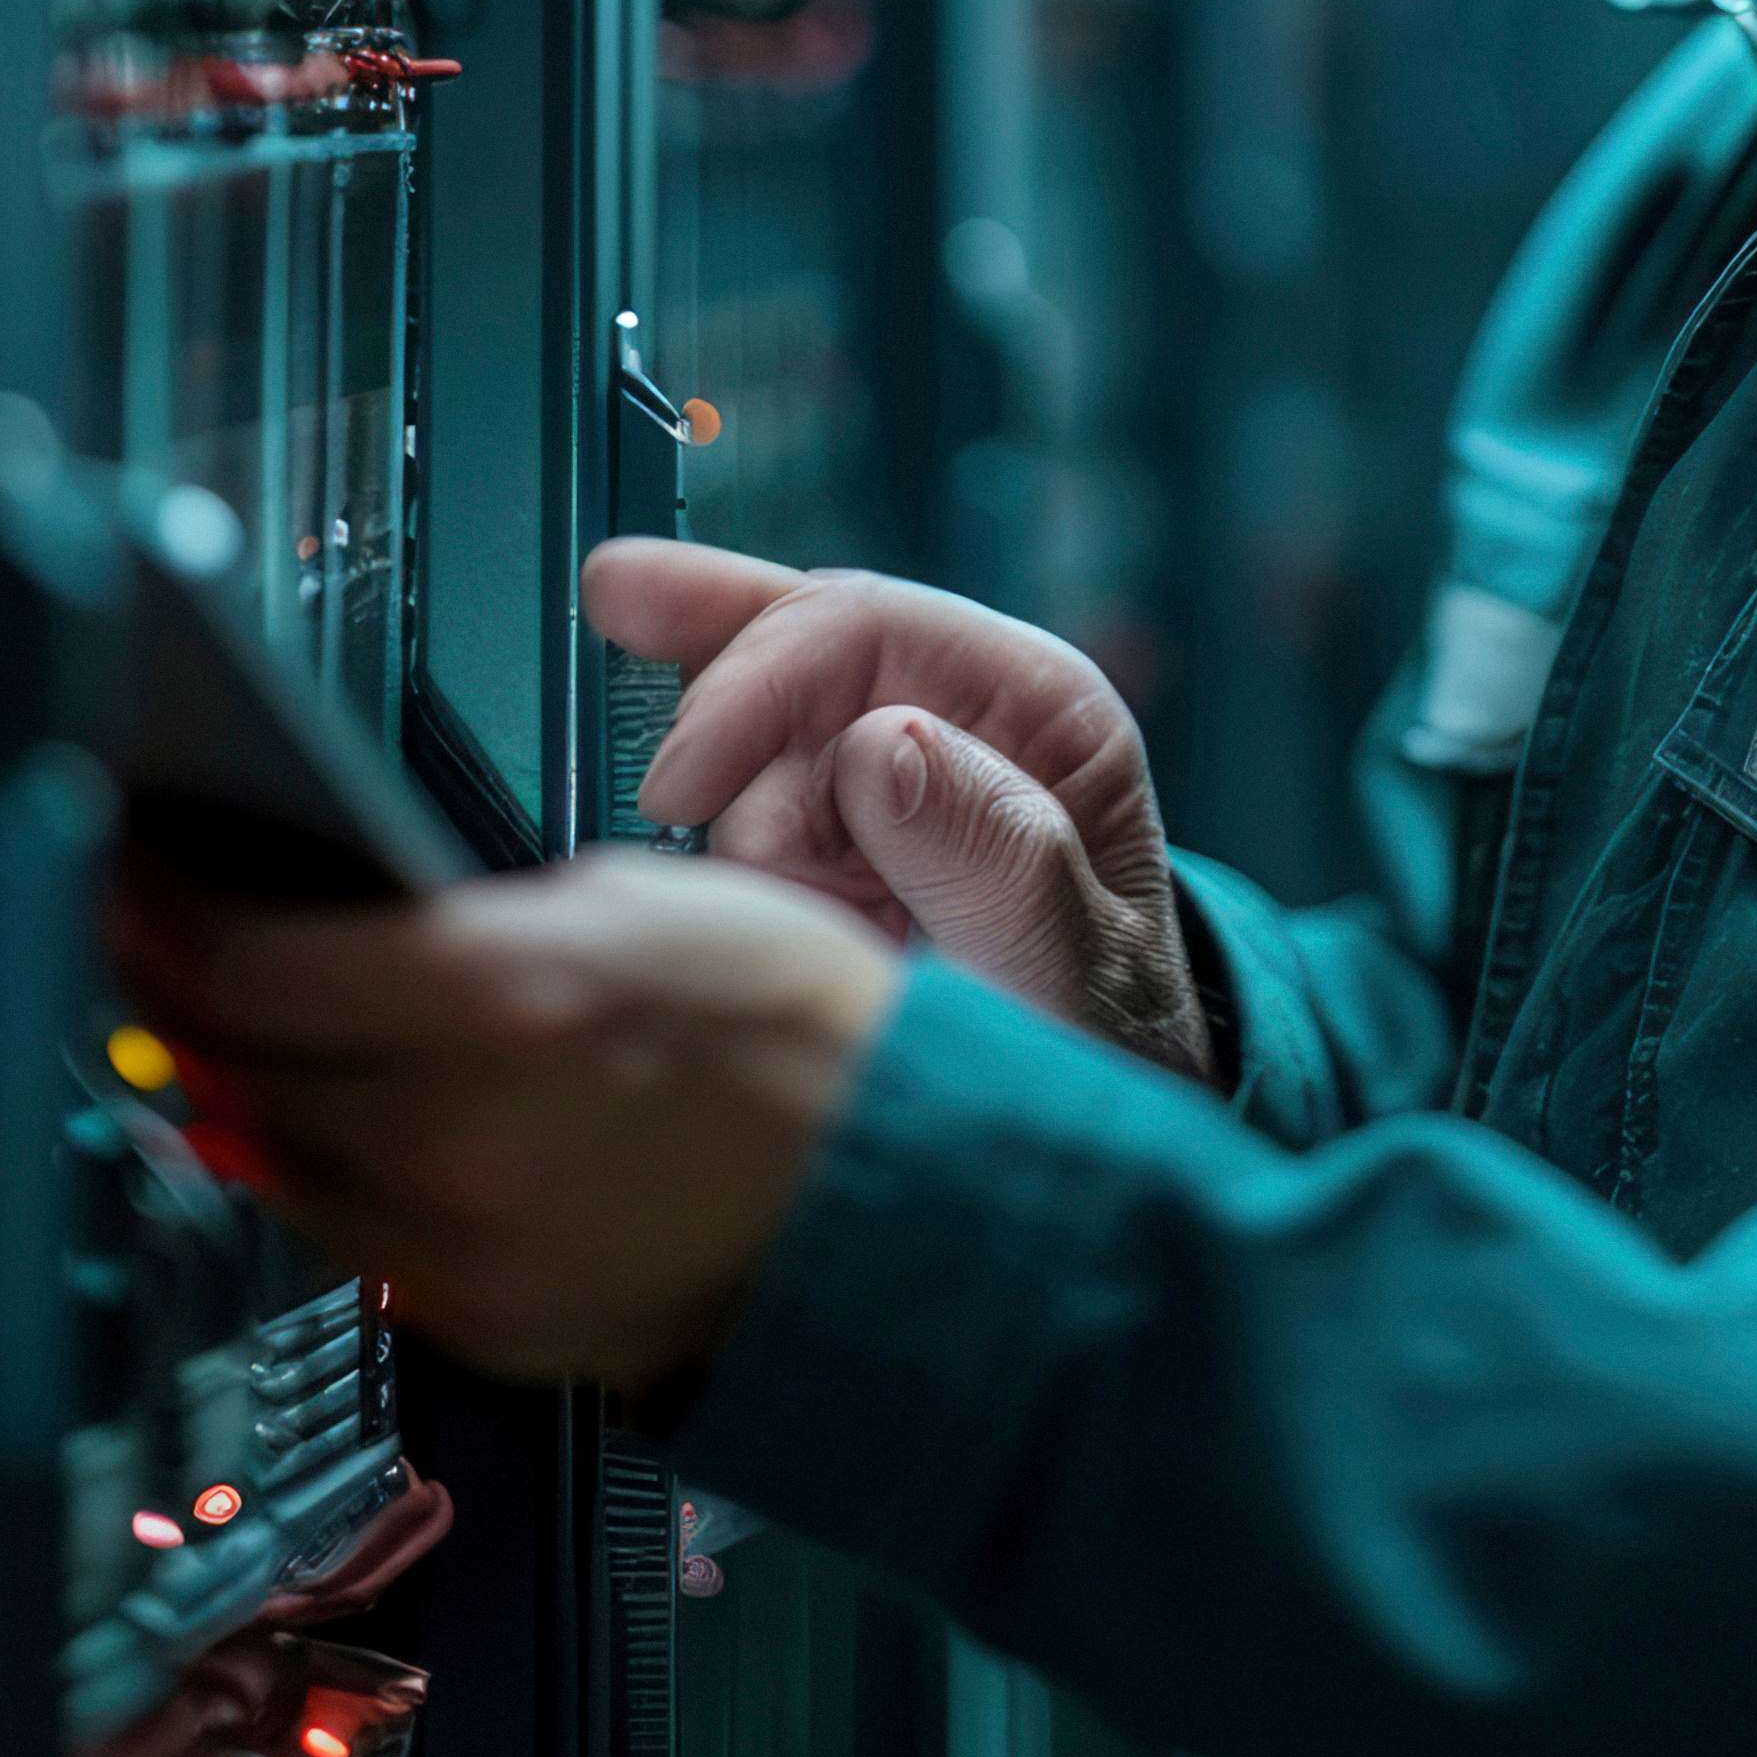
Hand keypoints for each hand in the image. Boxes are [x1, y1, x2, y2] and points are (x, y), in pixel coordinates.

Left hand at [112, 852, 900, 1388]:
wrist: (899, 1193)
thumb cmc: (796, 1029)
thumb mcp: (620, 903)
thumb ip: (457, 924)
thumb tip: (342, 928)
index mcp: (485, 999)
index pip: (237, 960)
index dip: (155, 911)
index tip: (130, 880)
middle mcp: (449, 1136)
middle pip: (235, 1062)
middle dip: (183, 995)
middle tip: (156, 943)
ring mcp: (459, 1245)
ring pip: (276, 1160)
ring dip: (242, 1087)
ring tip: (230, 1028)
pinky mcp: (482, 1324)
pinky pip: (352, 1241)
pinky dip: (327, 1177)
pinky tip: (334, 1124)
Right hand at [600, 539, 1214, 1083]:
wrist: (1085, 1130)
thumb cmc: (1103, 1047)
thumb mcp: (1075, 974)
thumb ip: (1000, 864)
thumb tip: (886, 744)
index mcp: (1035, 705)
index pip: (866, 625)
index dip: (754, 680)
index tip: (676, 789)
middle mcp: (953, 709)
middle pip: (785, 645)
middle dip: (715, 721)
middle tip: (653, 751)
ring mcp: (884, 767)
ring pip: (744, 739)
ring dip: (730, 829)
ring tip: (804, 933)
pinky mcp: (828, 827)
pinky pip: (733, 802)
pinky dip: (716, 856)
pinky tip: (751, 915)